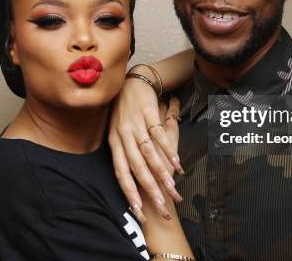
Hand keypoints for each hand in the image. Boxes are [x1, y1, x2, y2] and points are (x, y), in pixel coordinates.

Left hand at [109, 77, 183, 221]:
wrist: (130, 81)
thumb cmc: (123, 111)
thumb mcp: (117, 131)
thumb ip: (122, 152)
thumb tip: (128, 178)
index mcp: (114, 143)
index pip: (121, 173)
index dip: (129, 192)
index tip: (139, 211)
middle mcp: (123, 135)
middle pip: (136, 168)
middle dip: (149, 190)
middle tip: (161, 207)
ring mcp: (135, 124)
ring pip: (149, 154)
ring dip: (161, 173)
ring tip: (172, 188)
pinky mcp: (148, 113)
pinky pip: (159, 135)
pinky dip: (168, 150)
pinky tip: (177, 163)